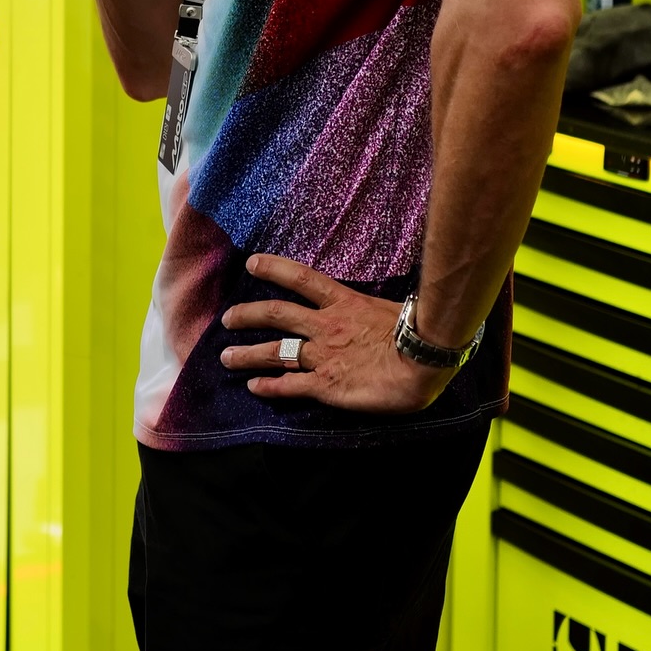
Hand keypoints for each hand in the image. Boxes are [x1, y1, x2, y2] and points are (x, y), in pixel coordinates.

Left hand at [219, 254, 448, 413]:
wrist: (423, 361)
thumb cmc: (416, 333)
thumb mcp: (389, 308)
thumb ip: (370, 309)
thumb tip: (371, 308)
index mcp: (343, 303)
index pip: (300, 278)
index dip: (274, 269)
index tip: (252, 263)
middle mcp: (325, 327)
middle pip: (276, 314)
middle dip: (247, 315)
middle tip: (227, 318)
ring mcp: (323, 356)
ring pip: (275, 351)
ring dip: (247, 354)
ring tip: (226, 357)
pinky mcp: (326, 385)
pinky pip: (290, 385)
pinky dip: (269, 386)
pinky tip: (254, 387)